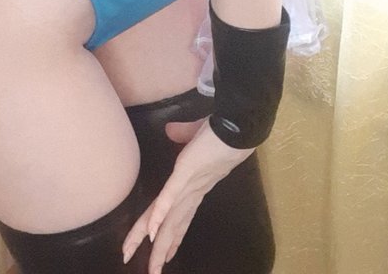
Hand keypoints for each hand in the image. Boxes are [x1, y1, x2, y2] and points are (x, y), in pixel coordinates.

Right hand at [122, 118, 252, 272]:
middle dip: (158, 251)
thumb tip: (170, 131)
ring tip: (152, 268)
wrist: (236, 127)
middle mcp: (190, 192)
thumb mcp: (197, 135)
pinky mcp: (185, 172)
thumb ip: (183, 134)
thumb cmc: (218, 132)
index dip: (171, 237)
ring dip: (158, 244)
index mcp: (193, 187)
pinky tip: (151, 231)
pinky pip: (170, 195)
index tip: (166, 256)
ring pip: (168, 219)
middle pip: (169, 226)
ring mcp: (188, 184)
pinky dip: (159, 213)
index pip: (178, 216)